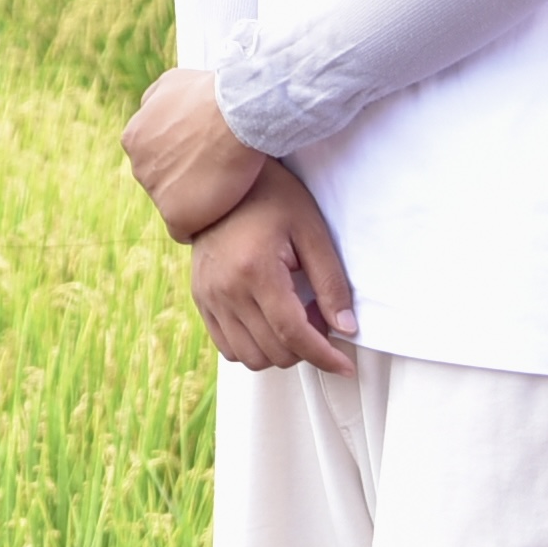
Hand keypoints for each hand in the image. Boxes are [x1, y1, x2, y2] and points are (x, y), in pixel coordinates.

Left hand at [122, 65, 268, 239]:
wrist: (237, 112)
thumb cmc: (212, 93)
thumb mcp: (173, 83)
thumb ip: (157, 100)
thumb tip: (149, 107)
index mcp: (134, 138)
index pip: (154, 158)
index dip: (183, 157)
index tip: (206, 153)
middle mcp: (138, 167)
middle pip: (163, 182)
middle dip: (186, 178)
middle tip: (219, 169)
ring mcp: (155, 193)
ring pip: (174, 204)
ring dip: (196, 200)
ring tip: (226, 189)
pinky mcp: (176, 215)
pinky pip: (185, 229)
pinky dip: (202, 222)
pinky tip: (221, 209)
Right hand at [185, 166, 357, 375]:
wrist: (220, 180)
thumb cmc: (272, 198)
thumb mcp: (312, 232)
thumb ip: (331, 283)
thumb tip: (347, 328)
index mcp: (255, 271)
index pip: (294, 335)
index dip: (324, 357)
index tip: (346, 366)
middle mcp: (226, 290)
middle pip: (274, 352)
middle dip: (306, 347)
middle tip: (320, 313)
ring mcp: (208, 297)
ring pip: (250, 358)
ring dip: (280, 350)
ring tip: (294, 315)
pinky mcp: (200, 299)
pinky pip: (228, 347)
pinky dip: (254, 346)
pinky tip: (270, 320)